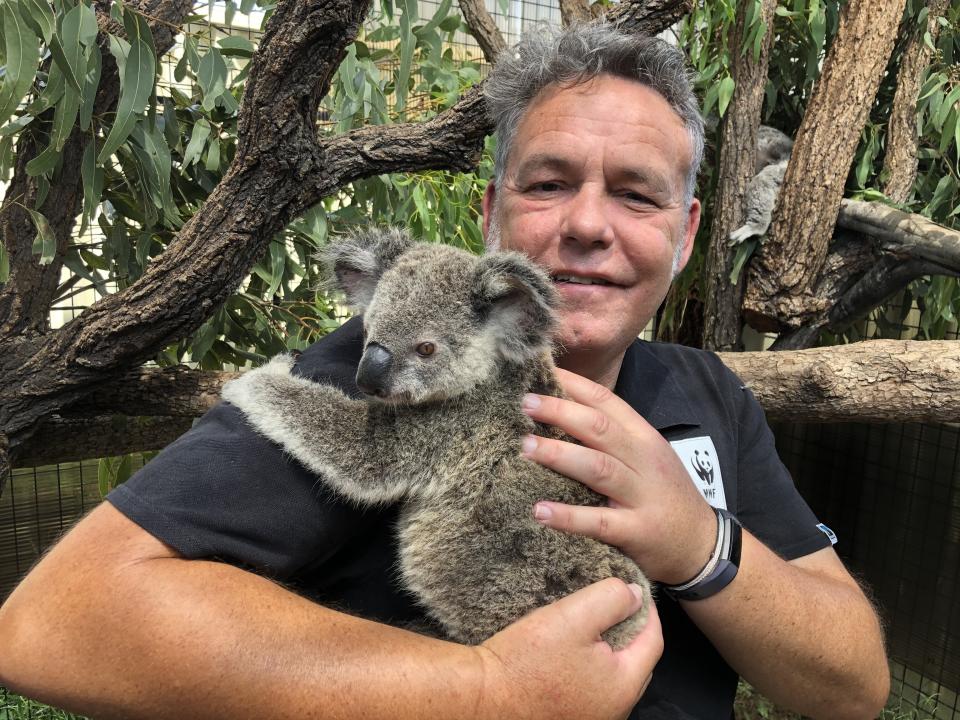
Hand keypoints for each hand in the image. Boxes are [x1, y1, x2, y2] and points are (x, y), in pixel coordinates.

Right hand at [476, 578, 661, 719]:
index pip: (653, 641)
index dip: (646, 610)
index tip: (633, 588)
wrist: (483, 696)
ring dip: (606, 649)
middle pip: (635, 661)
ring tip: (588, 623)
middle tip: (611, 603)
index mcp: (624, 685)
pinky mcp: (567, 716)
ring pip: (611, 675)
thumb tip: (636, 596)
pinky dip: (588, 666)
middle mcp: (614, 709)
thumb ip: (611, 599)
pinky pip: (590, 687)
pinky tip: (569, 650)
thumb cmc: (526, 659)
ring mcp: (590, 717)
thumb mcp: (573, 615)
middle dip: (628, 630)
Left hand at [520, 368, 716, 584]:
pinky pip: (598, 521)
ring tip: (524, 447)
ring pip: (597, 467)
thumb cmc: (663, 494)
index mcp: (643, 437)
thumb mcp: (646, 457)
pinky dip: (568, 516)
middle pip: (599, 428)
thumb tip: (560, 413)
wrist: (701, 544)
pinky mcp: (636, 531)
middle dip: (560, 412)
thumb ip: (611, 437)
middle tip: (524, 403)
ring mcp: (641, 496)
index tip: (540, 372)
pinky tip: (540, 510)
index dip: (573, 385)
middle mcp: (643, 460)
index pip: (607, 401)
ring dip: (558, 454)